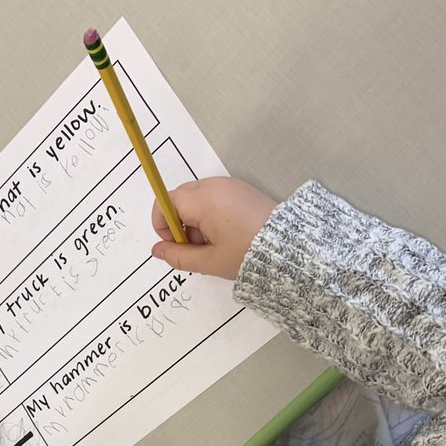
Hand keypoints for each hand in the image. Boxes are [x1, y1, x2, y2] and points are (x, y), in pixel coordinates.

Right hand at [151, 177, 277, 279]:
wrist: (288, 247)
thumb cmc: (247, 254)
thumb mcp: (209, 262)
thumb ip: (178, 256)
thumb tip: (157, 250)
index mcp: (205, 200)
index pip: (167, 201)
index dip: (162, 222)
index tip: (173, 243)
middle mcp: (215, 185)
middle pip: (180, 197)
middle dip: (178, 222)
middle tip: (194, 247)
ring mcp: (229, 184)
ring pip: (196, 197)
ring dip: (194, 219)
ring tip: (212, 243)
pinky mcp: (240, 188)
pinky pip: (213, 195)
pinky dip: (209, 213)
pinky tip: (224, 234)